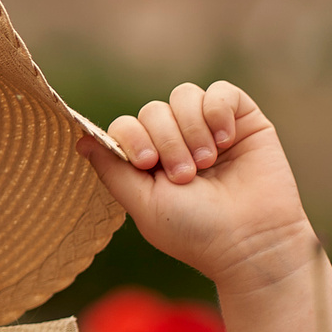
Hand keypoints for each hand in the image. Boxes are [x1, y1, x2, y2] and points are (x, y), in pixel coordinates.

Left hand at [88, 81, 314, 292]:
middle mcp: (178, 140)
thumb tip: (80, 140)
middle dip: (165, 141)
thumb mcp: (143, 204)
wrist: (251, 240)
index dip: (132, 137)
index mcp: (150, 161)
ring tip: (206, 163)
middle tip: (185, 176)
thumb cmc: (195, 230)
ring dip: (191, 129)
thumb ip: (112, 170)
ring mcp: (210, 128)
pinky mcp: (242, 119)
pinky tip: (226, 141)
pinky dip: (217, 111)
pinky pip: (220, 92)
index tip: (147, 163)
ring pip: (183, 96)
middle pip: (152, 110)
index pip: (126, 126)